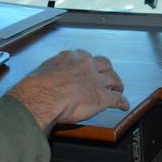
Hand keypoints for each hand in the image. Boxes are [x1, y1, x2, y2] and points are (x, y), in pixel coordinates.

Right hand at [8, 49, 128, 132]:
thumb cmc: (37, 87)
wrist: (42, 98)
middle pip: (103, 64)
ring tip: (119, 88)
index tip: (89, 65)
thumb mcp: (43, 71)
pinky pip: (116, 99)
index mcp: (71, 58)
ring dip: (117, 84)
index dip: (89, 62)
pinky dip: (122, 102)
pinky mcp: (101, 97)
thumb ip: (51, 73)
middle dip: (107, 69)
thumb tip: (46, 80)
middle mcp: (86, 66)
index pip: (84, 56)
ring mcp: (95, 81)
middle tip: (107, 75)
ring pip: (113, 79)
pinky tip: (123, 105)